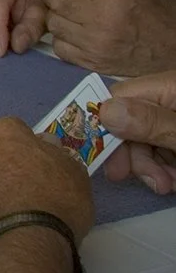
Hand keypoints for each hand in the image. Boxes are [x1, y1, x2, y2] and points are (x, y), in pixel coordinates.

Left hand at [0, 117, 94, 241]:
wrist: (23, 243)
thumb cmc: (56, 199)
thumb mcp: (74, 170)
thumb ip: (55, 153)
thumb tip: (44, 146)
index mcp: (2, 133)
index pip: (15, 128)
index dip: (30, 145)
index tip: (42, 163)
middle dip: (7, 163)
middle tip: (29, 186)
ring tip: (14, 209)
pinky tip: (1, 223)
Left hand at [39, 0, 175, 75]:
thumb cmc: (160, 14)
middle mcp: (100, 19)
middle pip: (55, 0)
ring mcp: (94, 44)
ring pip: (53, 23)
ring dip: (55, 14)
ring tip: (65, 11)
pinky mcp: (92, 62)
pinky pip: (60, 46)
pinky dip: (61, 37)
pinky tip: (72, 31)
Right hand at [100, 72, 175, 193]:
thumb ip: (151, 123)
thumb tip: (103, 111)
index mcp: (170, 86)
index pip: (120, 97)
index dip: (106, 128)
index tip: (105, 160)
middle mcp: (169, 94)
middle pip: (132, 120)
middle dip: (135, 155)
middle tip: (152, 183)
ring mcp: (175, 113)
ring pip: (146, 137)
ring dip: (151, 165)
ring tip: (168, 186)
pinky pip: (162, 144)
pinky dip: (164, 164)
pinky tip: (173, 179)